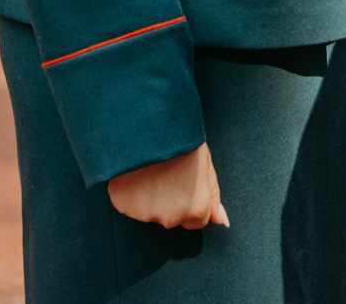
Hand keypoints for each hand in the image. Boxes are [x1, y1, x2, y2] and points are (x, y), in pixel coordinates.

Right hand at [108, 143, 228, 228]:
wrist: (148, 124)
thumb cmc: (181, 141)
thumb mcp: (204, 164)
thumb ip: (213, 196)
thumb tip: (222, 222)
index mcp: (196, 208)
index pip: (197, 221)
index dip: (192, 201)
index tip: (186, 182)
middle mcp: (171, 217)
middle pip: (173, 218)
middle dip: (171, 201)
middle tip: (167, 172)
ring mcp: (145, 213)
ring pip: (150, 212)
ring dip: (150, 197)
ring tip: (151, 169)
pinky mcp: (123, 205)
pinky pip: (130, 204)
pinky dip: (131, 192)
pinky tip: (135, 171)